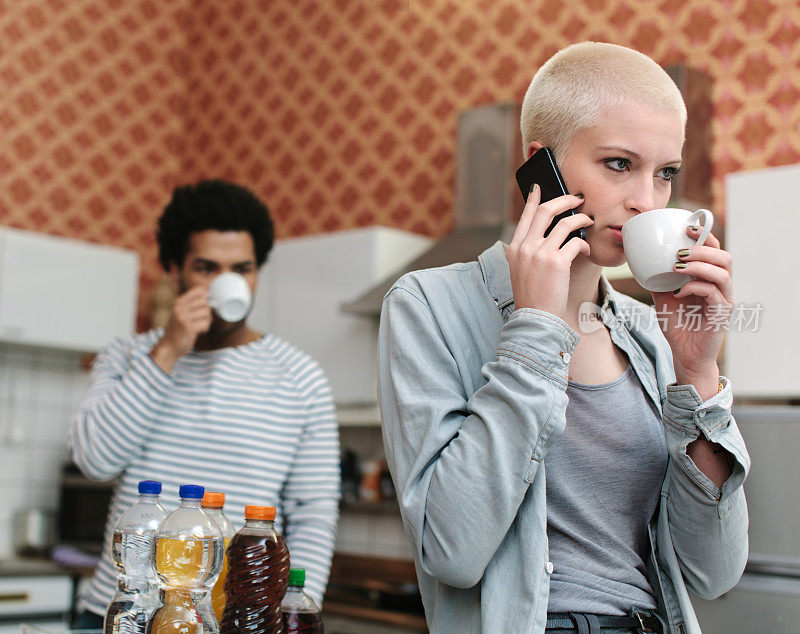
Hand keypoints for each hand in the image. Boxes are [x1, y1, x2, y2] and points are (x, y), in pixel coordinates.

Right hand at [150, 286, 211, 373]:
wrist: (168, 347)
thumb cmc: (178, 331)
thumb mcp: (181, 313)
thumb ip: (191, 303)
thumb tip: (205, 289)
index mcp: (178, 302)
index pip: (199, 291)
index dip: (206, 297)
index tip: (203, 307)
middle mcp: (179, 308)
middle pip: (205, 302)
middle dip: (207, 312)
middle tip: (201, 319)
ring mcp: (182, 317)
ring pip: (207, 313)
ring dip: (207, 321)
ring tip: (199, 326)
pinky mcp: (187, 327)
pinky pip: (205, 323)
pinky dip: (205, 328)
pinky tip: (198, 331)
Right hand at [506, 185, 592, 317]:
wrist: (534, 319)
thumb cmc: (533, 297)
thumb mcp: (522, 271)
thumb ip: (530, 251)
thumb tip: (552, 233)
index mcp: (515, 248)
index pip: (525, 216)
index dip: (533, 200)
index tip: (539, 187)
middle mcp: (525, 247)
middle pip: (546, 211)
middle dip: (565, 200)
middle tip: (577, 199)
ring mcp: (540, 253)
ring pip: (565, 223)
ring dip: (581, 219)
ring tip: (588, 221)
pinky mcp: (556, 262)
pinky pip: (576, 242)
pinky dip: (584, 243)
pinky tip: (586, 248)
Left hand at [650, 227, 732, 397]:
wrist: (685, 354)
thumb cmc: (678, 325)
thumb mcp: (662, 298)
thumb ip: (657, 280)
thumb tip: (639, 262)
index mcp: (710, 278)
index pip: (715, 250)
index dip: (705, 236)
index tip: (687, 228)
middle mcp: (721, 286)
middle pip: (724, 257)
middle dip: (702, 249)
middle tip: (679, 251)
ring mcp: (724, 299)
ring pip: (723, 272)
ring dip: (698, 265)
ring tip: (676, 267)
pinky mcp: (722, 313)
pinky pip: (714, 293)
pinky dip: (694, 287)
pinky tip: (678, 292)